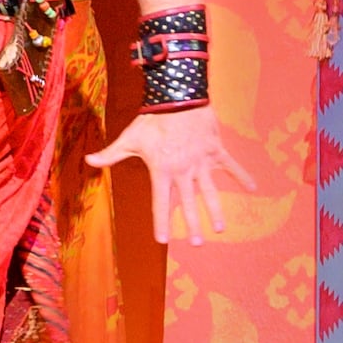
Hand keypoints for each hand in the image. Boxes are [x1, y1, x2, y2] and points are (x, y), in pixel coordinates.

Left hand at [85, 110, 258, 242]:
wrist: (178, 98)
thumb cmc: (152, 120)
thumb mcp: (130, 138)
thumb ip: (111, 154)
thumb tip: (88, 161)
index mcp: (162, 171)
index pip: (161, 203)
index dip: (161, 222)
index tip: (162, 240)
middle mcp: (183, 171)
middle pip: (189, 203)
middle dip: (193, 225)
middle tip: (197, 244)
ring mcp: (202, 162)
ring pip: (211, 191)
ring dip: (216, 210)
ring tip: (220, 228)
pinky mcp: (216, 151)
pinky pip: (232, 166)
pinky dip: (243, 175)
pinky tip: (254, 188)